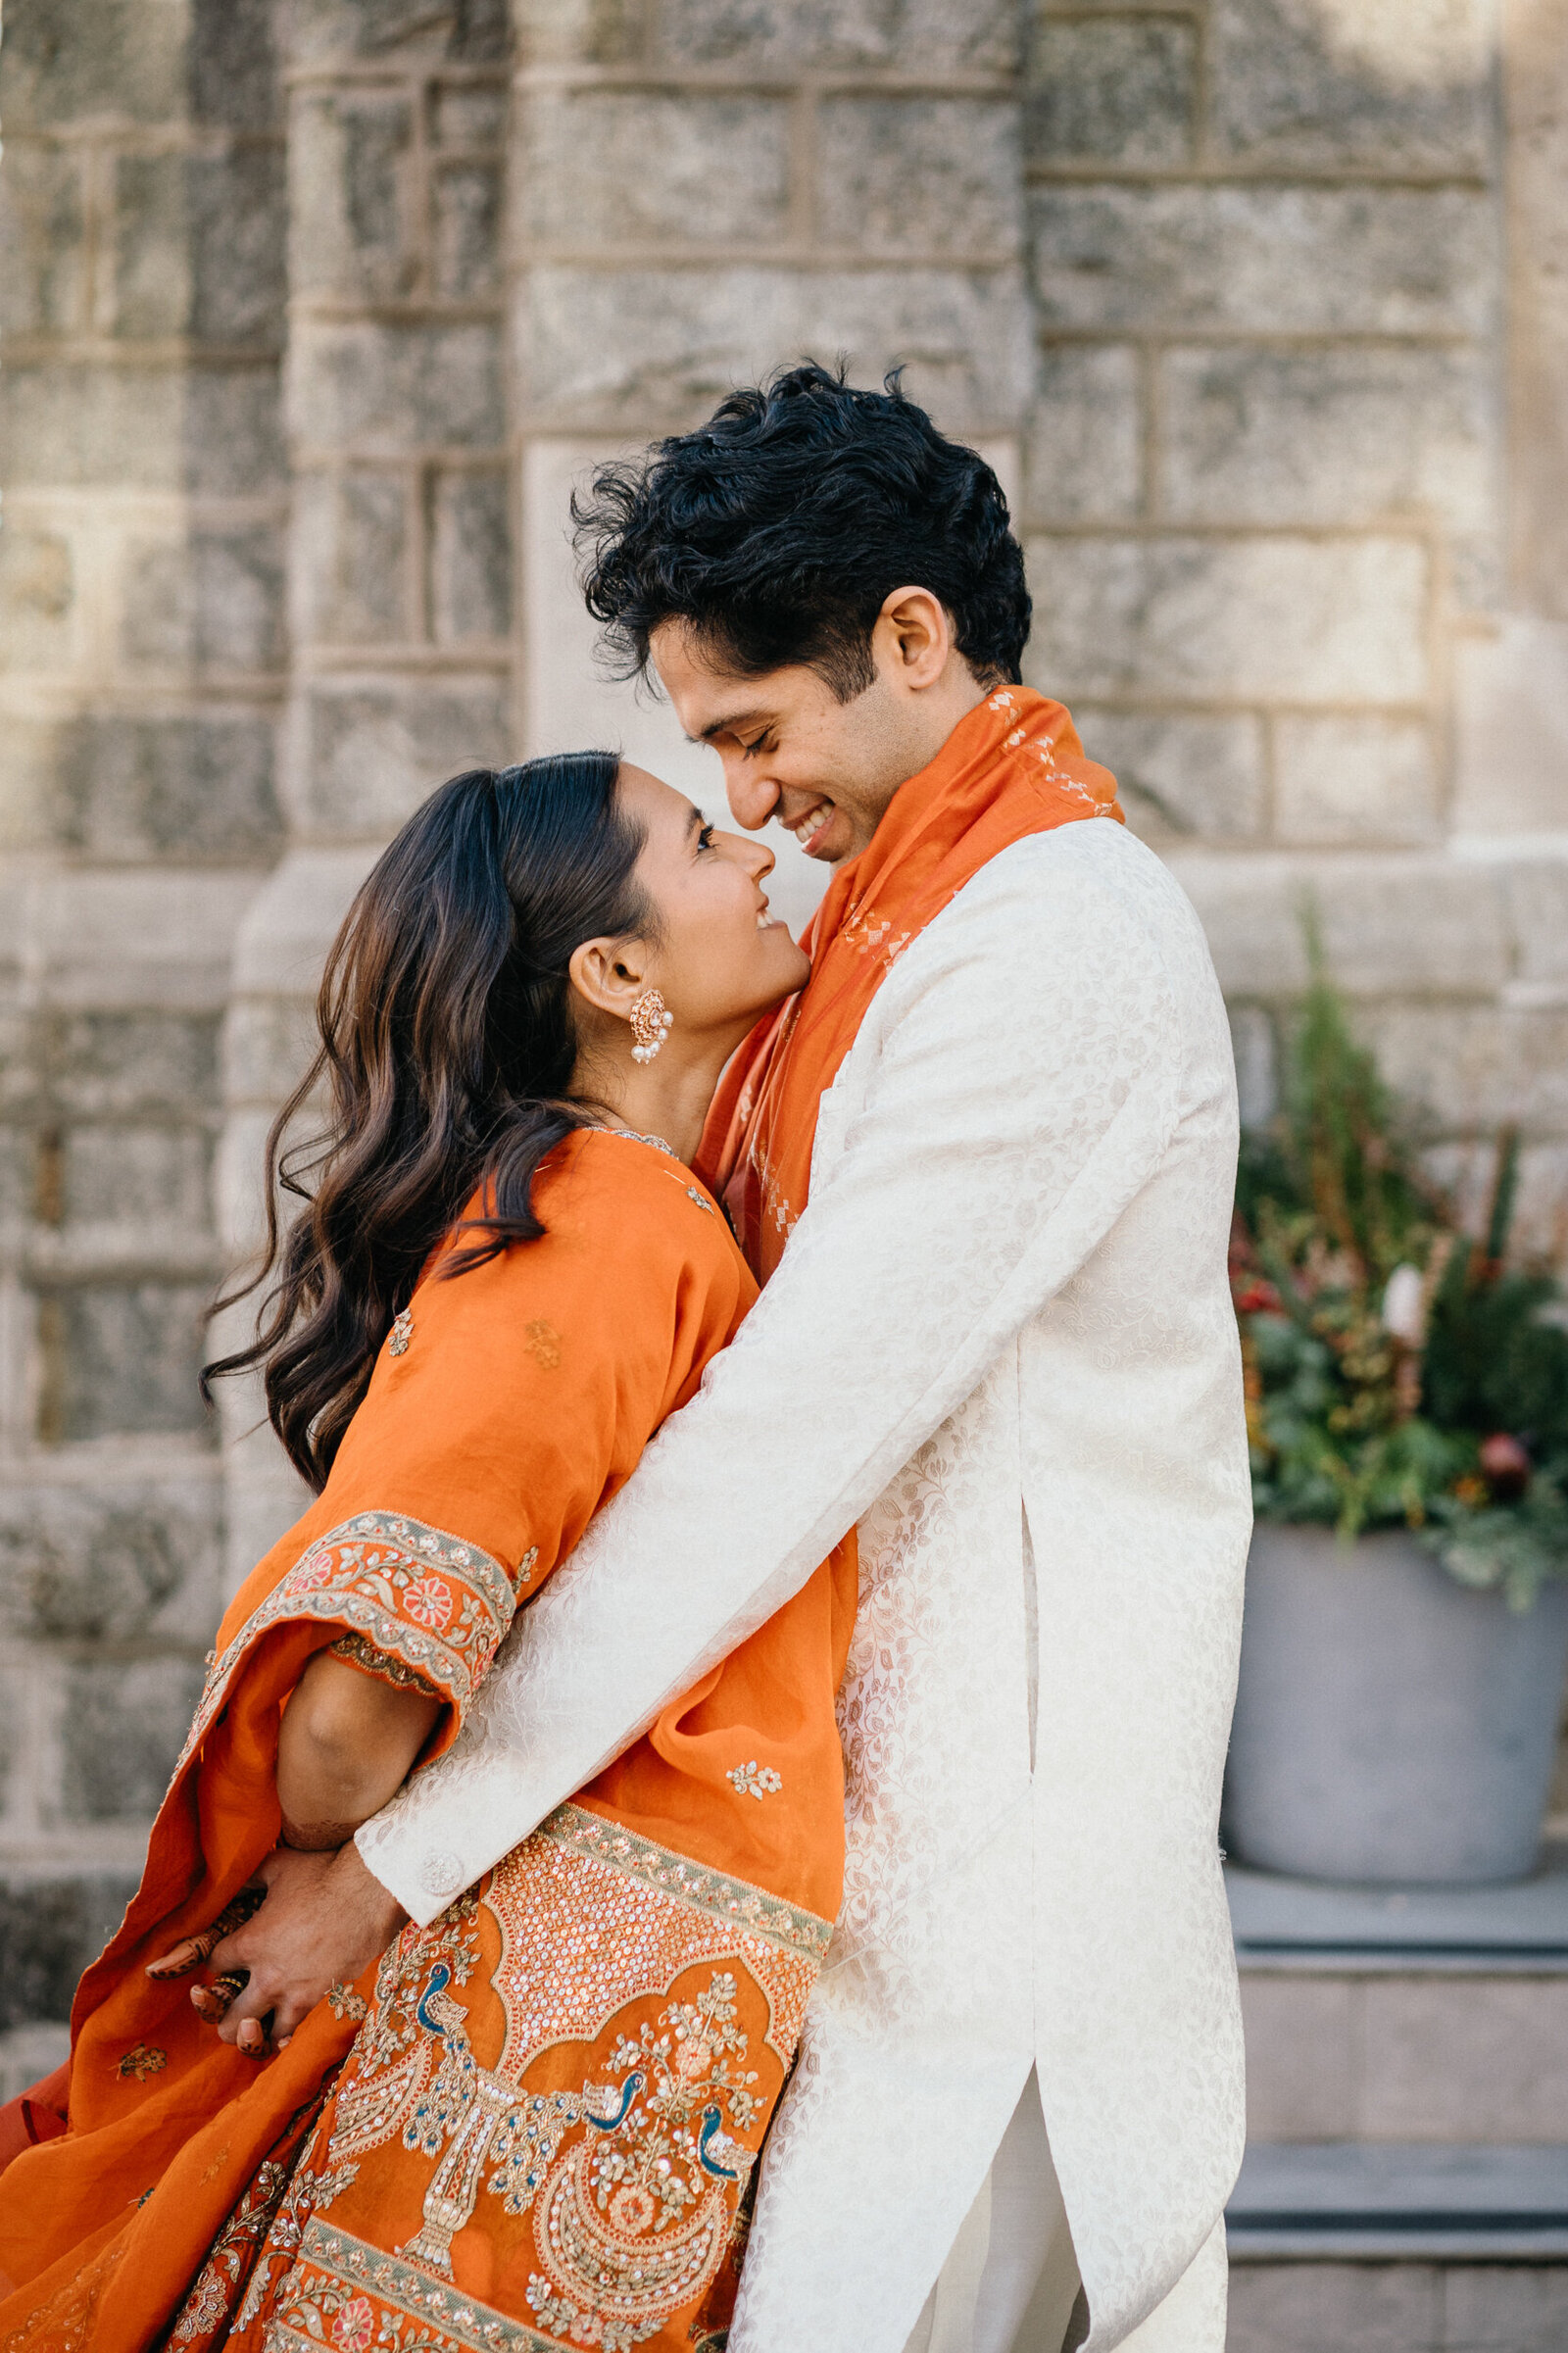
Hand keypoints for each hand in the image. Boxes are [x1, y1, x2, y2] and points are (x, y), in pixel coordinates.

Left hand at [186, 1844, 405, 2057]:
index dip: (215, 1959)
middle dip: (221, 2013)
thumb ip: (247, 1879)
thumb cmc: (324, 1874)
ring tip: (254, 2018)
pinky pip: (290, 2032)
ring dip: (250, 2030)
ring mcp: (292, 1993)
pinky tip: (281, 2023)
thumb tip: (230, 1884)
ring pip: (253, 2037)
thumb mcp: (277, 1866)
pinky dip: (281, 2032)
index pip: (213, 1964)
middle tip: (230, 1998)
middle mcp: (266, 1976)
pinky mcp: (317, 1999)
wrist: (371, 1890)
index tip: (225, 1954)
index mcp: (250, 1943)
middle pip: (225, 2019)